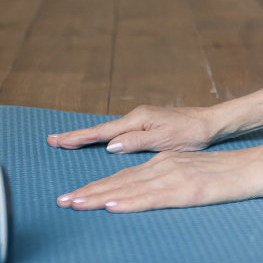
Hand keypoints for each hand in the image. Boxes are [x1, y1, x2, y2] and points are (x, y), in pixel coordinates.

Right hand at [47, 105, 223, 153]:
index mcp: (137, 120)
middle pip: (100, 130)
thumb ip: (137, 142)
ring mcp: (141, 120)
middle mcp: (136, 117)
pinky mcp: (147, 125)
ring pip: (108, 131)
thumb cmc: (191, 132)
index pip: (102, 132)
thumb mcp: (165, 139)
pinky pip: (119, 133)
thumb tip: (110, 145)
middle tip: (52, 140)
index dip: (78, 138)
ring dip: (88, 137)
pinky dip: (104, 137)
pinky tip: (99, 141)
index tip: (57, 140)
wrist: (210, 123)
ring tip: (68, 141)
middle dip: (76, 136)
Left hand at [56, 148, 262, 212]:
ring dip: (99, 197)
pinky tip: (112, 205)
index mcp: (165, 163)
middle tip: (61, 202)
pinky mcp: (186, 189)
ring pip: (130, 187)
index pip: (124, 177)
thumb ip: (170, 183)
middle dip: (89, 192)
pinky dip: (129, 200)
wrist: (258, 168)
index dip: (97, 187)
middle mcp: (165, 166)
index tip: (74, 196)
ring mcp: (174, 177)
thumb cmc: (230, 176)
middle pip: (120, 181)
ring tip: (75, 204)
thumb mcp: (194, 177)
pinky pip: (152, 196)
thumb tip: (148, 197)